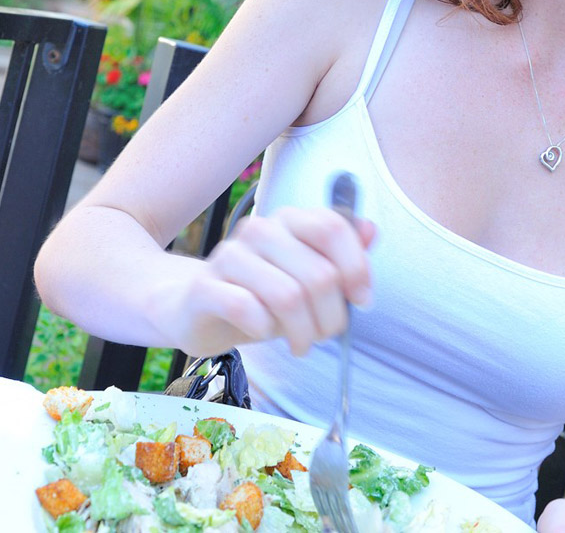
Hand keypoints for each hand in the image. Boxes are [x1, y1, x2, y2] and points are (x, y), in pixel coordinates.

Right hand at [161, 206, 376, 357]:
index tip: (362, 301)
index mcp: (288, 221)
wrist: (193, 308)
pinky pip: (246, 308)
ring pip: (287, 296)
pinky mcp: (204, 287)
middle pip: (318, 273)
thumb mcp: (306, 277)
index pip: (332, 228)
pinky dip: (265, 329)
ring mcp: (228, 256)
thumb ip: (340, 256)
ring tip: (301, 343)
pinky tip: (265, 334)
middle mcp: (259, 229)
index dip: (356, 268)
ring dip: (304, 331)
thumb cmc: (260, 295)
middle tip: (325, 335)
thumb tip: (372, 230)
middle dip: (332, 316)